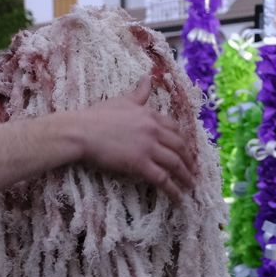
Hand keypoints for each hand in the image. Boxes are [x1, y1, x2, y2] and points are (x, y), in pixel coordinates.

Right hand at [68, 74, 196, 199]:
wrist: (81, 132)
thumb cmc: (96, 116)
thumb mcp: (122, 100)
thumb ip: (139, 93)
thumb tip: (147, 78)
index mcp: (150, 115)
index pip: (174, 128)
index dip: (183, 141)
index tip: (187, 150)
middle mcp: (154, 130)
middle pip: (180, 147)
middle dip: (189, 160)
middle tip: (194, 170)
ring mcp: (148, 147)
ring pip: (175, 163)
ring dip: (186, 176)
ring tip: (191, 185)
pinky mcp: (140, 164)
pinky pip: (163, 179)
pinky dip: (174, 190)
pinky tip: (179, 198)